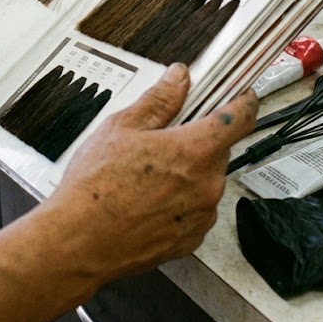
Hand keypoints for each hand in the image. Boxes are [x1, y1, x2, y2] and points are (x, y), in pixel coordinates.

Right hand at [47, 63, 256, 282]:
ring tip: (146, 175)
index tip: (241, 96)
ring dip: (187, 173)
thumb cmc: (95, 188)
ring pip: (206, 181)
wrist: (79, 243)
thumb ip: (159, 100)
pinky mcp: (189, 239)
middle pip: (218, 150)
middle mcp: (207, 184)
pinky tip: (147, 200)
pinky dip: (179, 202)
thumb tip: (178, 78)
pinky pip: (195, 210)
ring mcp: (201, 215)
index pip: (240, 118)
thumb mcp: (123, 128)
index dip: (244, 102)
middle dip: (197, 140)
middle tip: (164, 139)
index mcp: (196, 151)